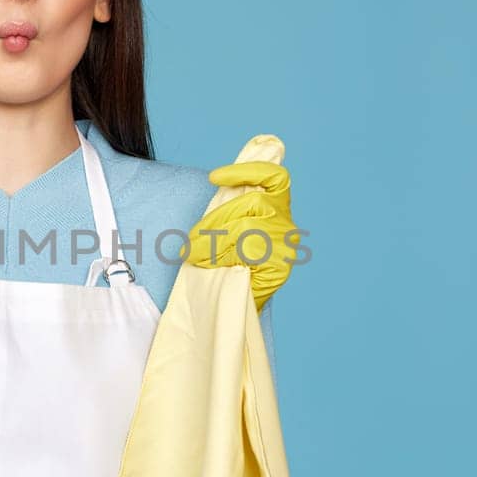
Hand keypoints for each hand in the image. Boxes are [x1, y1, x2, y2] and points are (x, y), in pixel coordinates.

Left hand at [179, 161, 298, 310]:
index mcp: (277, 210)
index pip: (276, 178)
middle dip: (215, 220)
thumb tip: (213, 187)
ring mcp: (287, 246)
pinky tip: (207, 263)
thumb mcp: (226, 230)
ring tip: (193, 255)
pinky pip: (246, 251)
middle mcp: (286, 226)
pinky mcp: (281, 267)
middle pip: (254, 202)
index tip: (213, 177)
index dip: (248, 171)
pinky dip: (220, 254)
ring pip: (246, 226)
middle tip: (189, 243)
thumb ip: (226, 210)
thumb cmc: (227, 264)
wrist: (235, 306)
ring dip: (212, 240)